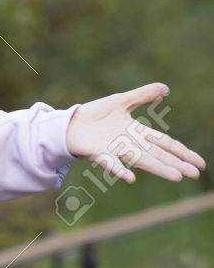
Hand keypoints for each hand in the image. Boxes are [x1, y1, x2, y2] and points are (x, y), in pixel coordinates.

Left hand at [65, 83, 205, 182]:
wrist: (68, 123)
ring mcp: (114, 150)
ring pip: (141, 160)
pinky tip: (130, 178)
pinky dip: (120, 169)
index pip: (165, 143)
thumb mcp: (121, 101)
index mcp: (137, 133)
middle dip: (176, 163)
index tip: (200, 164)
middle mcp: (129, 144)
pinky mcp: (98, 152)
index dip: (182, 152)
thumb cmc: (95, 115)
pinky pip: (110, 162)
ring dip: (158, 168)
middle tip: (194, 174)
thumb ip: (142, 95)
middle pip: (157, 154)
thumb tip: (166, 88)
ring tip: (176, 176)